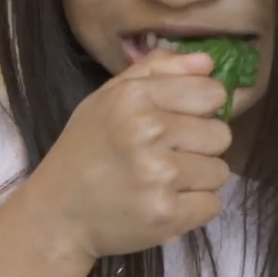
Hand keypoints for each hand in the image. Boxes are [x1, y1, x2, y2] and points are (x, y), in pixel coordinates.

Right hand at [22, 50, 231, 262]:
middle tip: (162, 158)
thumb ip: (157, 72)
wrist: (56, 214)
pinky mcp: (167, 214)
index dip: (200, 109)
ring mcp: (159, 175)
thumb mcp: (108, 99)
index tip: (176, 124)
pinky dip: (192, 209)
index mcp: (134, 97)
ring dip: (196, 180)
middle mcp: (148, 130)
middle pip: (221, 134)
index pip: (212, 92)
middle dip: (198, 148)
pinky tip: (162, 204)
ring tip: (160, 183)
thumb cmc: (85, 151)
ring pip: (219, 171)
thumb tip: (208, 62)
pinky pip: (213, 205)